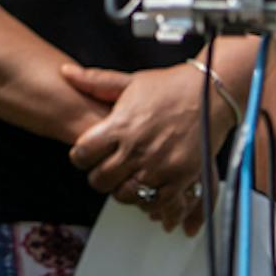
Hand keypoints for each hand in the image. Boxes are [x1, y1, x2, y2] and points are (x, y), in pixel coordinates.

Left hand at [63, 63, 218, 235]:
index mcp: (120, 126)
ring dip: (123, 191)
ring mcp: (160, 165)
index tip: (84, 156)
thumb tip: (65, 72)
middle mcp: (137, 148)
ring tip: (125, 182)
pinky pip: (160, 202)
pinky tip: (149, 192)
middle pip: (102, 179)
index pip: (83, 153)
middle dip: (98, 178)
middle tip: (102, 173)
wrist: (209, 94)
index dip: (80, 157)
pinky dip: (152, 203)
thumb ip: (95, 81)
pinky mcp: (182, 177)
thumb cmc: (170, 86)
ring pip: (128, 195)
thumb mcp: (128, 81)